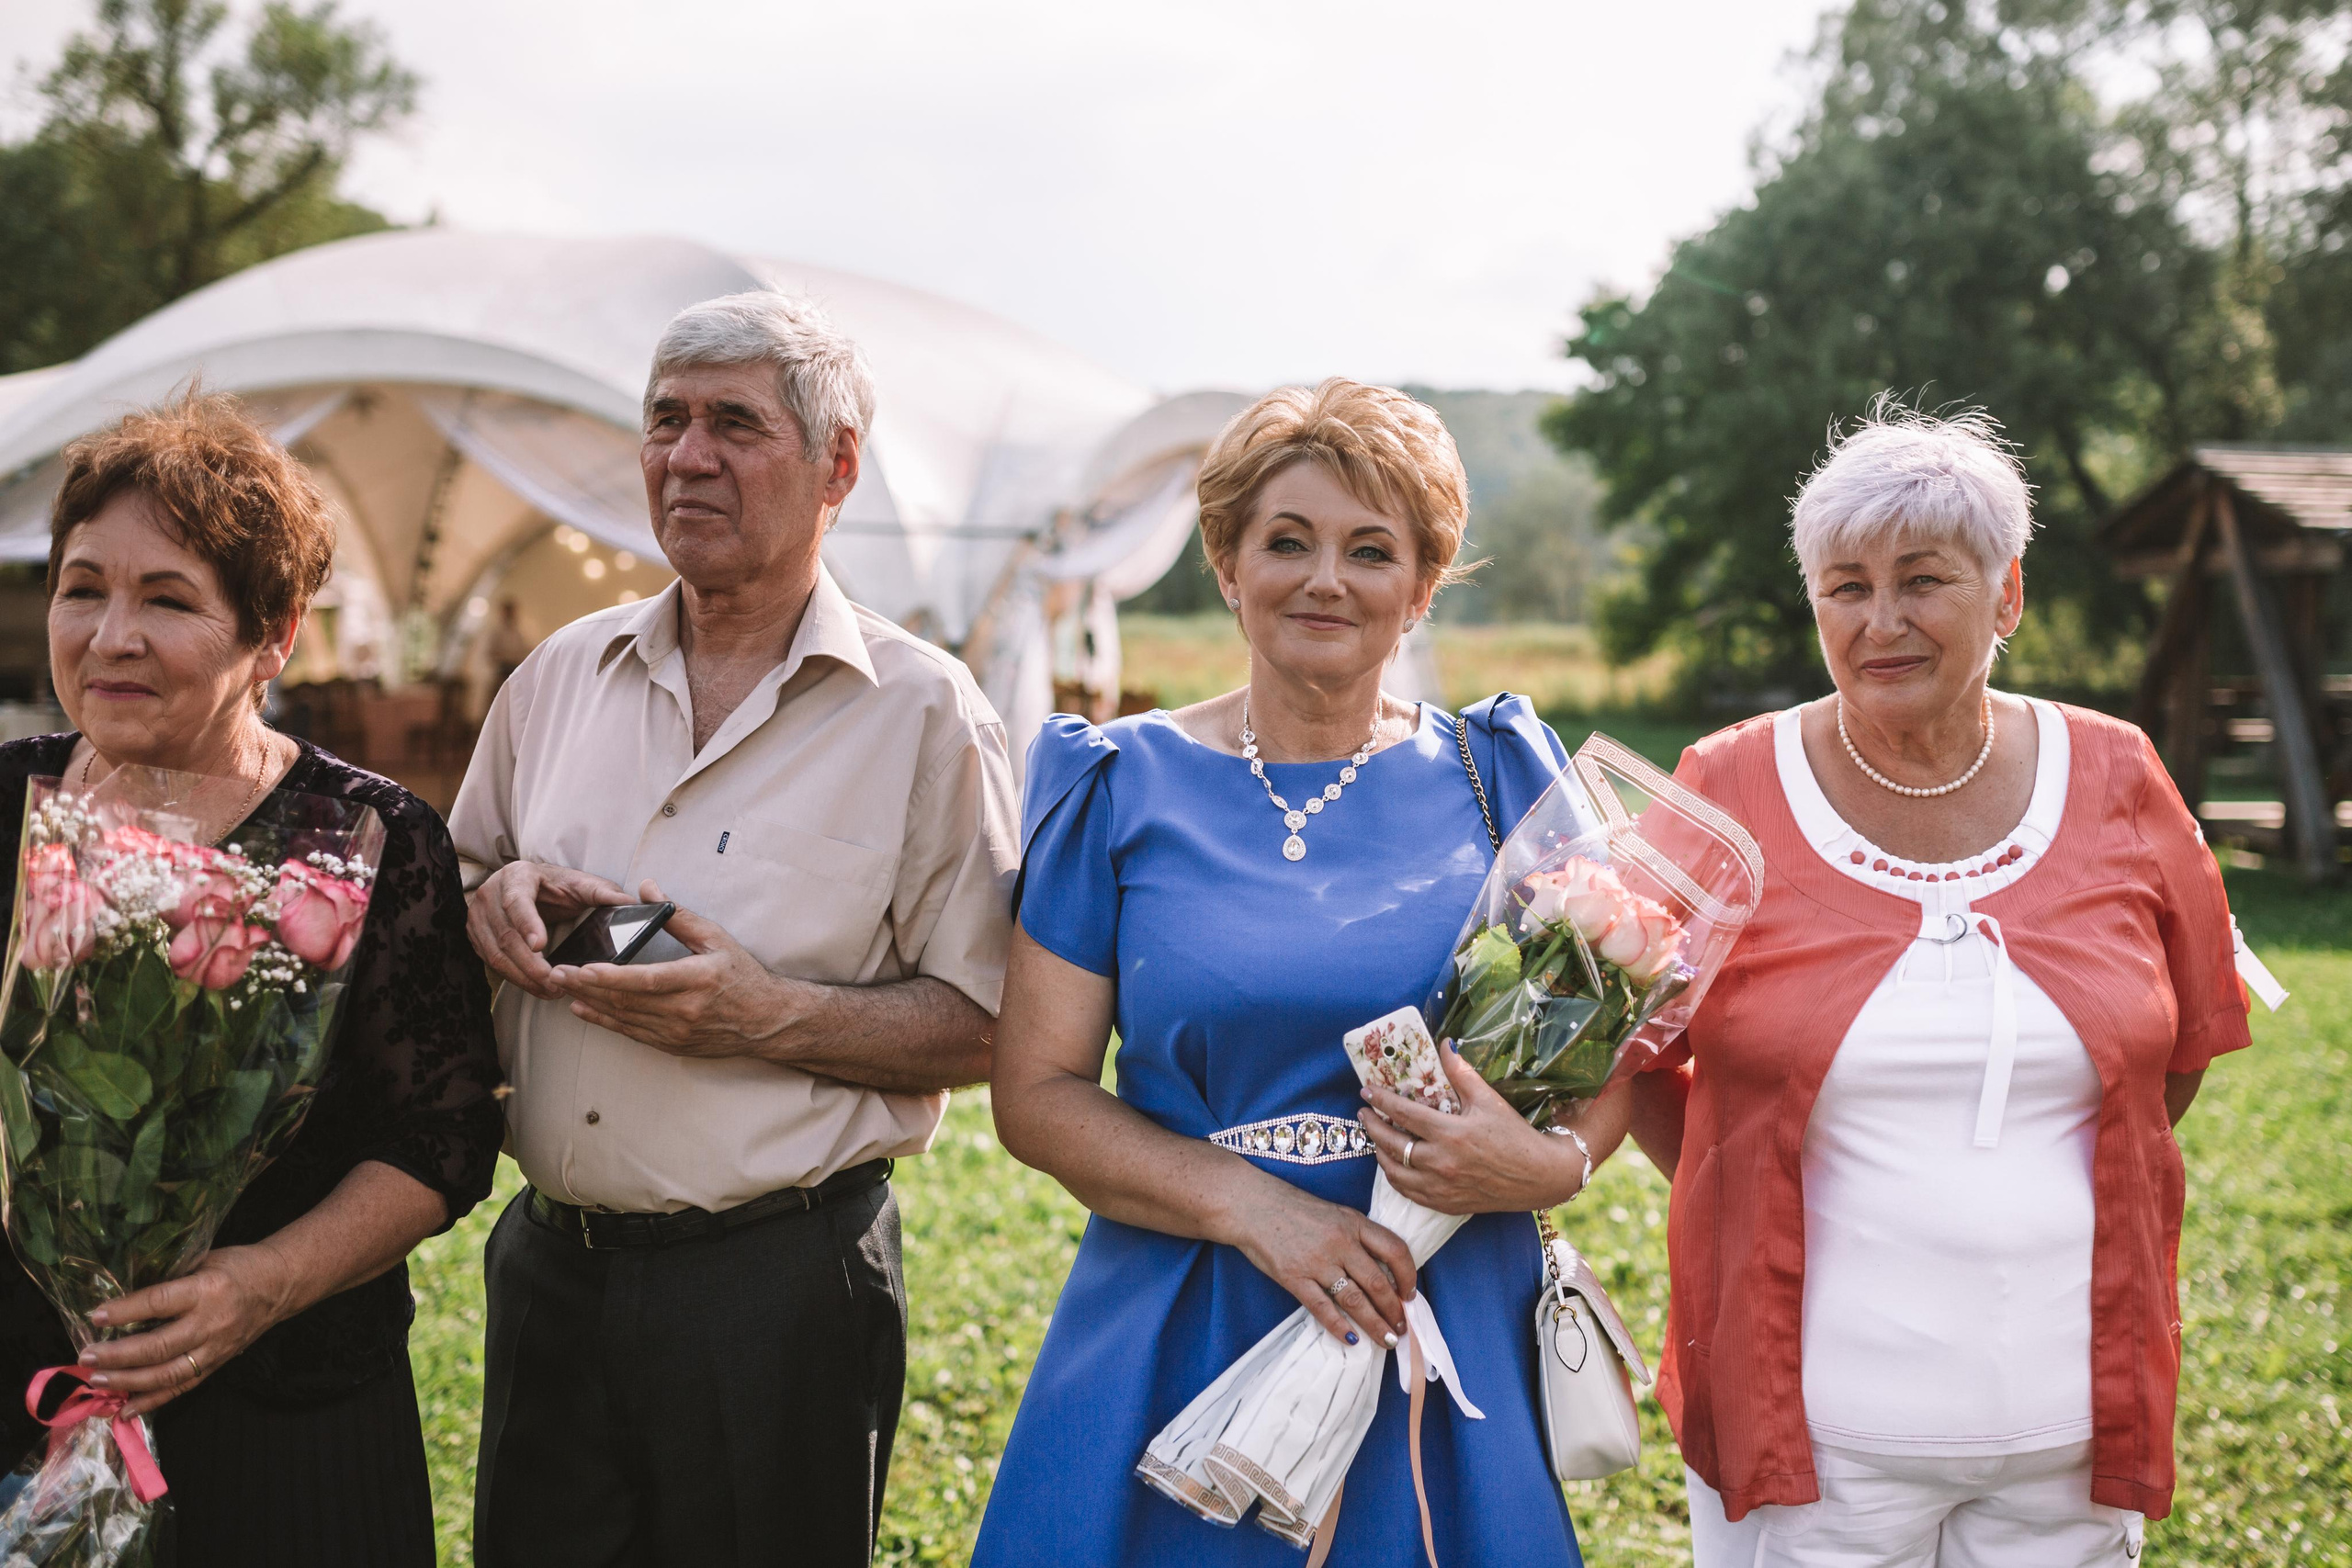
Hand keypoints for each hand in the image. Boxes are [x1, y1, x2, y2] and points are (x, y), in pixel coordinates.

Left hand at [80, 1244, 296, 1415]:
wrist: (281, 1284)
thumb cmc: (239, 1266)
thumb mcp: (204, 1259)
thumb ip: (170, 1278)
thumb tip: (124, 1295)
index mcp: (207, 1289)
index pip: (158, 1303)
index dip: (125, 1311)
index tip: (95, 1316)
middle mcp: (211, 1323)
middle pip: (158, 1346)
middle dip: (118, 1355)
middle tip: (87, 1357)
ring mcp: (215, 1348)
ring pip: (168, 1373)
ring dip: (129, 1381)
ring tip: (98, 1381)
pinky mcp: (217, 1364)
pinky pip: (182, 1387)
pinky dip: (153, 1401)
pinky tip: (126, 1408)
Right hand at [466, 860, 631, 999]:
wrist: (529, 887)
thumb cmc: (557, 886)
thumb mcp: (581, 884)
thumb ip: (604, 893)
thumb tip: (632, 903)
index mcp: (517, 876)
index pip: (517, 901)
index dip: (527, 924)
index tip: (541, 945)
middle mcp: (490, 894)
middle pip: (506, 935)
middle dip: (531, 964)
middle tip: (555, 982)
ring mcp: (477, 916)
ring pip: (496, 953)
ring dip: (523, 976)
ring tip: (551, 990)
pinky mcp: (476, 935)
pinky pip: (491, 962)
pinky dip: (514, 977)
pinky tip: (536, 987)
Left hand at [550, 881, 801, 1059]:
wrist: (767, 1021)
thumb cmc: (744, 976)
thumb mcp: (716, 939)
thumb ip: (678, 916)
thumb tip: (647, 889)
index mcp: (697, 980)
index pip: (645, 980)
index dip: (610, 976)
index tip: (582, 968)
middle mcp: (685, 1010)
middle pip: (625, 1000)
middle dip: (586, 987)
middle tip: (556, 973)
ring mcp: (677, 1032)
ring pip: (623, 1018)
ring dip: (589, 1003)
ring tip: (562, 987)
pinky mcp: (672, 1044)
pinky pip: (631, 1033)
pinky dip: (604, 1021)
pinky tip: (584, 1009)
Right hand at [1221, 1176, 1417, 1346]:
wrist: (1251, 1205)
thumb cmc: (1293, 1209)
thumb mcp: (1334, 1213)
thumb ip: (1357, 1236)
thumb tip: (1382, 1270)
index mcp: (1353, 1222)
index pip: (1395, 1249)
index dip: (1408, 1275)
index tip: (1410, 1294)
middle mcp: (1339, 1241)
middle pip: (1377, 1282)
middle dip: (1394, 1310)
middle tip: (1401, 1329)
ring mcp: (1316, 1261)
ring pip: (1354, 1300)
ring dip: (1374, 1323)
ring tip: (1386, 1340)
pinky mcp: (1293, 1277)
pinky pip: (1322, 1308)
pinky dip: (1339, 1327)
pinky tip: (1352, 1340)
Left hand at [1359, 1046, 1587, 1214]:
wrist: (1538, 1176)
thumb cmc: (1515, 1136)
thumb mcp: (1489, 1100)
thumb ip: (1461, 1073)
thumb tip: (1445, 1044)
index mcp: (1450, 1133)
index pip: (1403, 1113)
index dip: (1381, 1100)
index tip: (1366, 1091)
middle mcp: (1441, 1162)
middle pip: (1391, 1144)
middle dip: (1372, 1127)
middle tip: (1364, 1114)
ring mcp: (1441, 1187)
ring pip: (1395, 1172)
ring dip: (1380, 1154)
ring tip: (1375, 1139)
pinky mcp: (1446, 1203)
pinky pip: (1409, 1192)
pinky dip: (1395, 1178)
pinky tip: (1394, 1166)